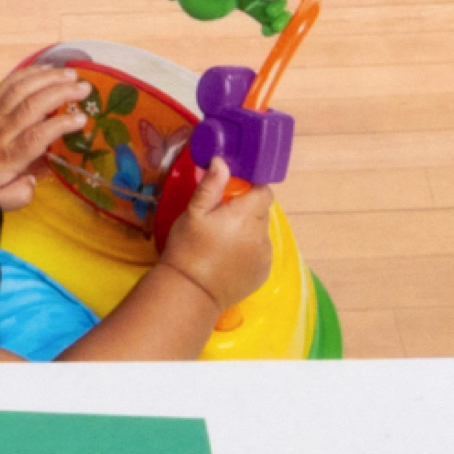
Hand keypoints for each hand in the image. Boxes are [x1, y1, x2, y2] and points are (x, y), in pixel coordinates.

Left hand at [0, 47, 93, 202]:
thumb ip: (18, 196)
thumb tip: (33, 182)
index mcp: (7, 157)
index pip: (36, 137)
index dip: (59, 126)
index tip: (81, 119)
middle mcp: (0, 132)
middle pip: (32, 106)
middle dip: (60, 93)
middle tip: (84, 87)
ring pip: (21, 89)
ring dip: (48, 78)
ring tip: (71, 74)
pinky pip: (7, 84)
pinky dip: (28, 73)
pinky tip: (47, 69)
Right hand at [148, 175, 278, 310]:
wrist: (191, 292)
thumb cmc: (188, 249)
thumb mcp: (194, 213)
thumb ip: (211, 186)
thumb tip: (222, 161)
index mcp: (247, 215)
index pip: (263, 191)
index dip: (250, 189)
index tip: (232, 194)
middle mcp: (262, 234)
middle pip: (261, 212)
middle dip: (246, 211)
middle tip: (221, 219)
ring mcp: (265, 255)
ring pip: (261, 233)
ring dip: (248, 232)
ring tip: (222, 242)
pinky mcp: (263, 273)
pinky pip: (260, 253)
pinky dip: (249, 251)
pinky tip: (228, 258)